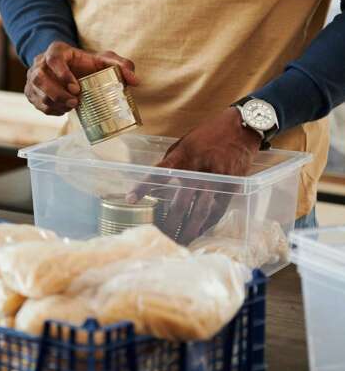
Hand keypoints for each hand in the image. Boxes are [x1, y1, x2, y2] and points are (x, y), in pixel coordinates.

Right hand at [25, 41, 138, 114]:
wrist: (69, 68)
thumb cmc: (86, 63)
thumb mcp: (104, 60)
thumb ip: (120, 65)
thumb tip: (134, 81)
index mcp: (56, 51)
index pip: (53, 58)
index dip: (62, 74)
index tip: (76, 88)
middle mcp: (40, 63)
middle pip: (40, 78)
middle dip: (57, 93)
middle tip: (75, 102)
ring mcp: (32, 78)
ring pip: (36, 92)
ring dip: (53, 103)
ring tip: (71, 107)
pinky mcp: (31, 91)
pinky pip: (36, 103)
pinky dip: (50, 109)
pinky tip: (63, 109)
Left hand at [130, 107, 261, 243]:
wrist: (240, 129)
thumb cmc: (207, 135)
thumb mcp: (183, 143)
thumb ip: (171, 162)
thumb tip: (157, 181)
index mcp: (183, 156)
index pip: (159, 173)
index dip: (143, 187)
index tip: (130, 199)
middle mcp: (199, 170)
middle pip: (181, 202)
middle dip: (169, 221)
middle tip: (159, 234)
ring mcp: (217, 181)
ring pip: (200, 211)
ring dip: (188, 229)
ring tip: (178, 241)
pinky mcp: (231, 188)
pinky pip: (217, 211)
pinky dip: (206, 224)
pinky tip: (197, 233)